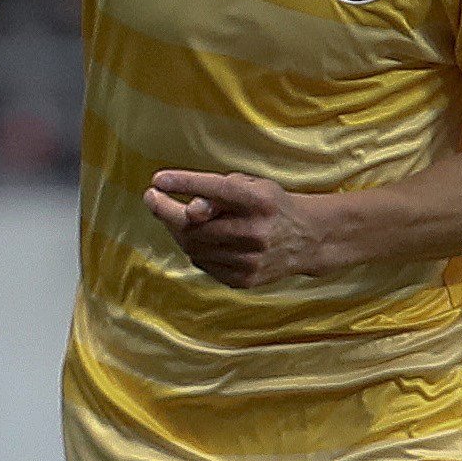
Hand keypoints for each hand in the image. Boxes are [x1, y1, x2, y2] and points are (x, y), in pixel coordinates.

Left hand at [145, 170, 331, 288]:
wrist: (307, 239)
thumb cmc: (270, 206)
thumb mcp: (252, 186)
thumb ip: (219, 190)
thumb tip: (190, 210)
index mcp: (260, 202)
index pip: (216, 190)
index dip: (184, 184)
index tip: (157, 180)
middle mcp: (256, 232)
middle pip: (194, 226)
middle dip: (166, 210)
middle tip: (154, 198)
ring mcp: (251, 260)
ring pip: (193, 247)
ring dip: (179, 231)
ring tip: (181, 219)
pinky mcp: (245, 280)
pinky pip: (203, 264)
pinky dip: (196, 250)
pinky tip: (203, 239)